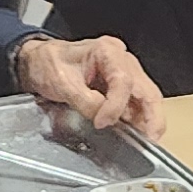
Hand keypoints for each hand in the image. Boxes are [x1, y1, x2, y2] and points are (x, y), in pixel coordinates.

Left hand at [17, 34, 162, 137]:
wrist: (39, 61)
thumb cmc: (49, 63)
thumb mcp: (61, 82)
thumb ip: (84, 101)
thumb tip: (104, 118)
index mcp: (106, 51)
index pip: (123, 80)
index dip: (115, 106)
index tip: (101, 122)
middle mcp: (122, 59)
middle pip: (147, 89)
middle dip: (152, 116)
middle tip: (151, 138)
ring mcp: (125, 72)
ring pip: (147, 97)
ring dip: (148, 120)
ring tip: (146, 140)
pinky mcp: (122, 86)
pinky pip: (138, 103)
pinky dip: (140, 119)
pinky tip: (137, 132)